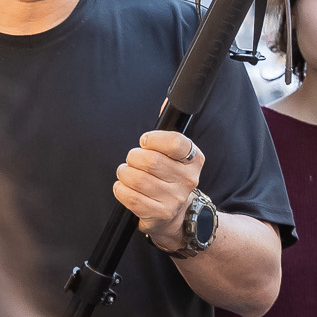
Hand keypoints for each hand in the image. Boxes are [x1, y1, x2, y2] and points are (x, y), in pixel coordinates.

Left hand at [115, 129, 203, 246]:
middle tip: (132, 160)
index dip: (153, 139)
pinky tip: (124, 187)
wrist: (175, 214)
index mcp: (194, 160)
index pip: (175, 143)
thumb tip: (165, 102)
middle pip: (151, 161)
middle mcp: (188, 180)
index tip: (145, 142)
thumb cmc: (169, 179)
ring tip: (127, 174)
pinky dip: (121, 190)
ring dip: (125, 174)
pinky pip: (131, 198)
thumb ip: (167, 131)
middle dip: (133, 157)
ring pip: (138, 179)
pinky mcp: (159, 214)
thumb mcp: (175, 155)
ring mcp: (174, 199)